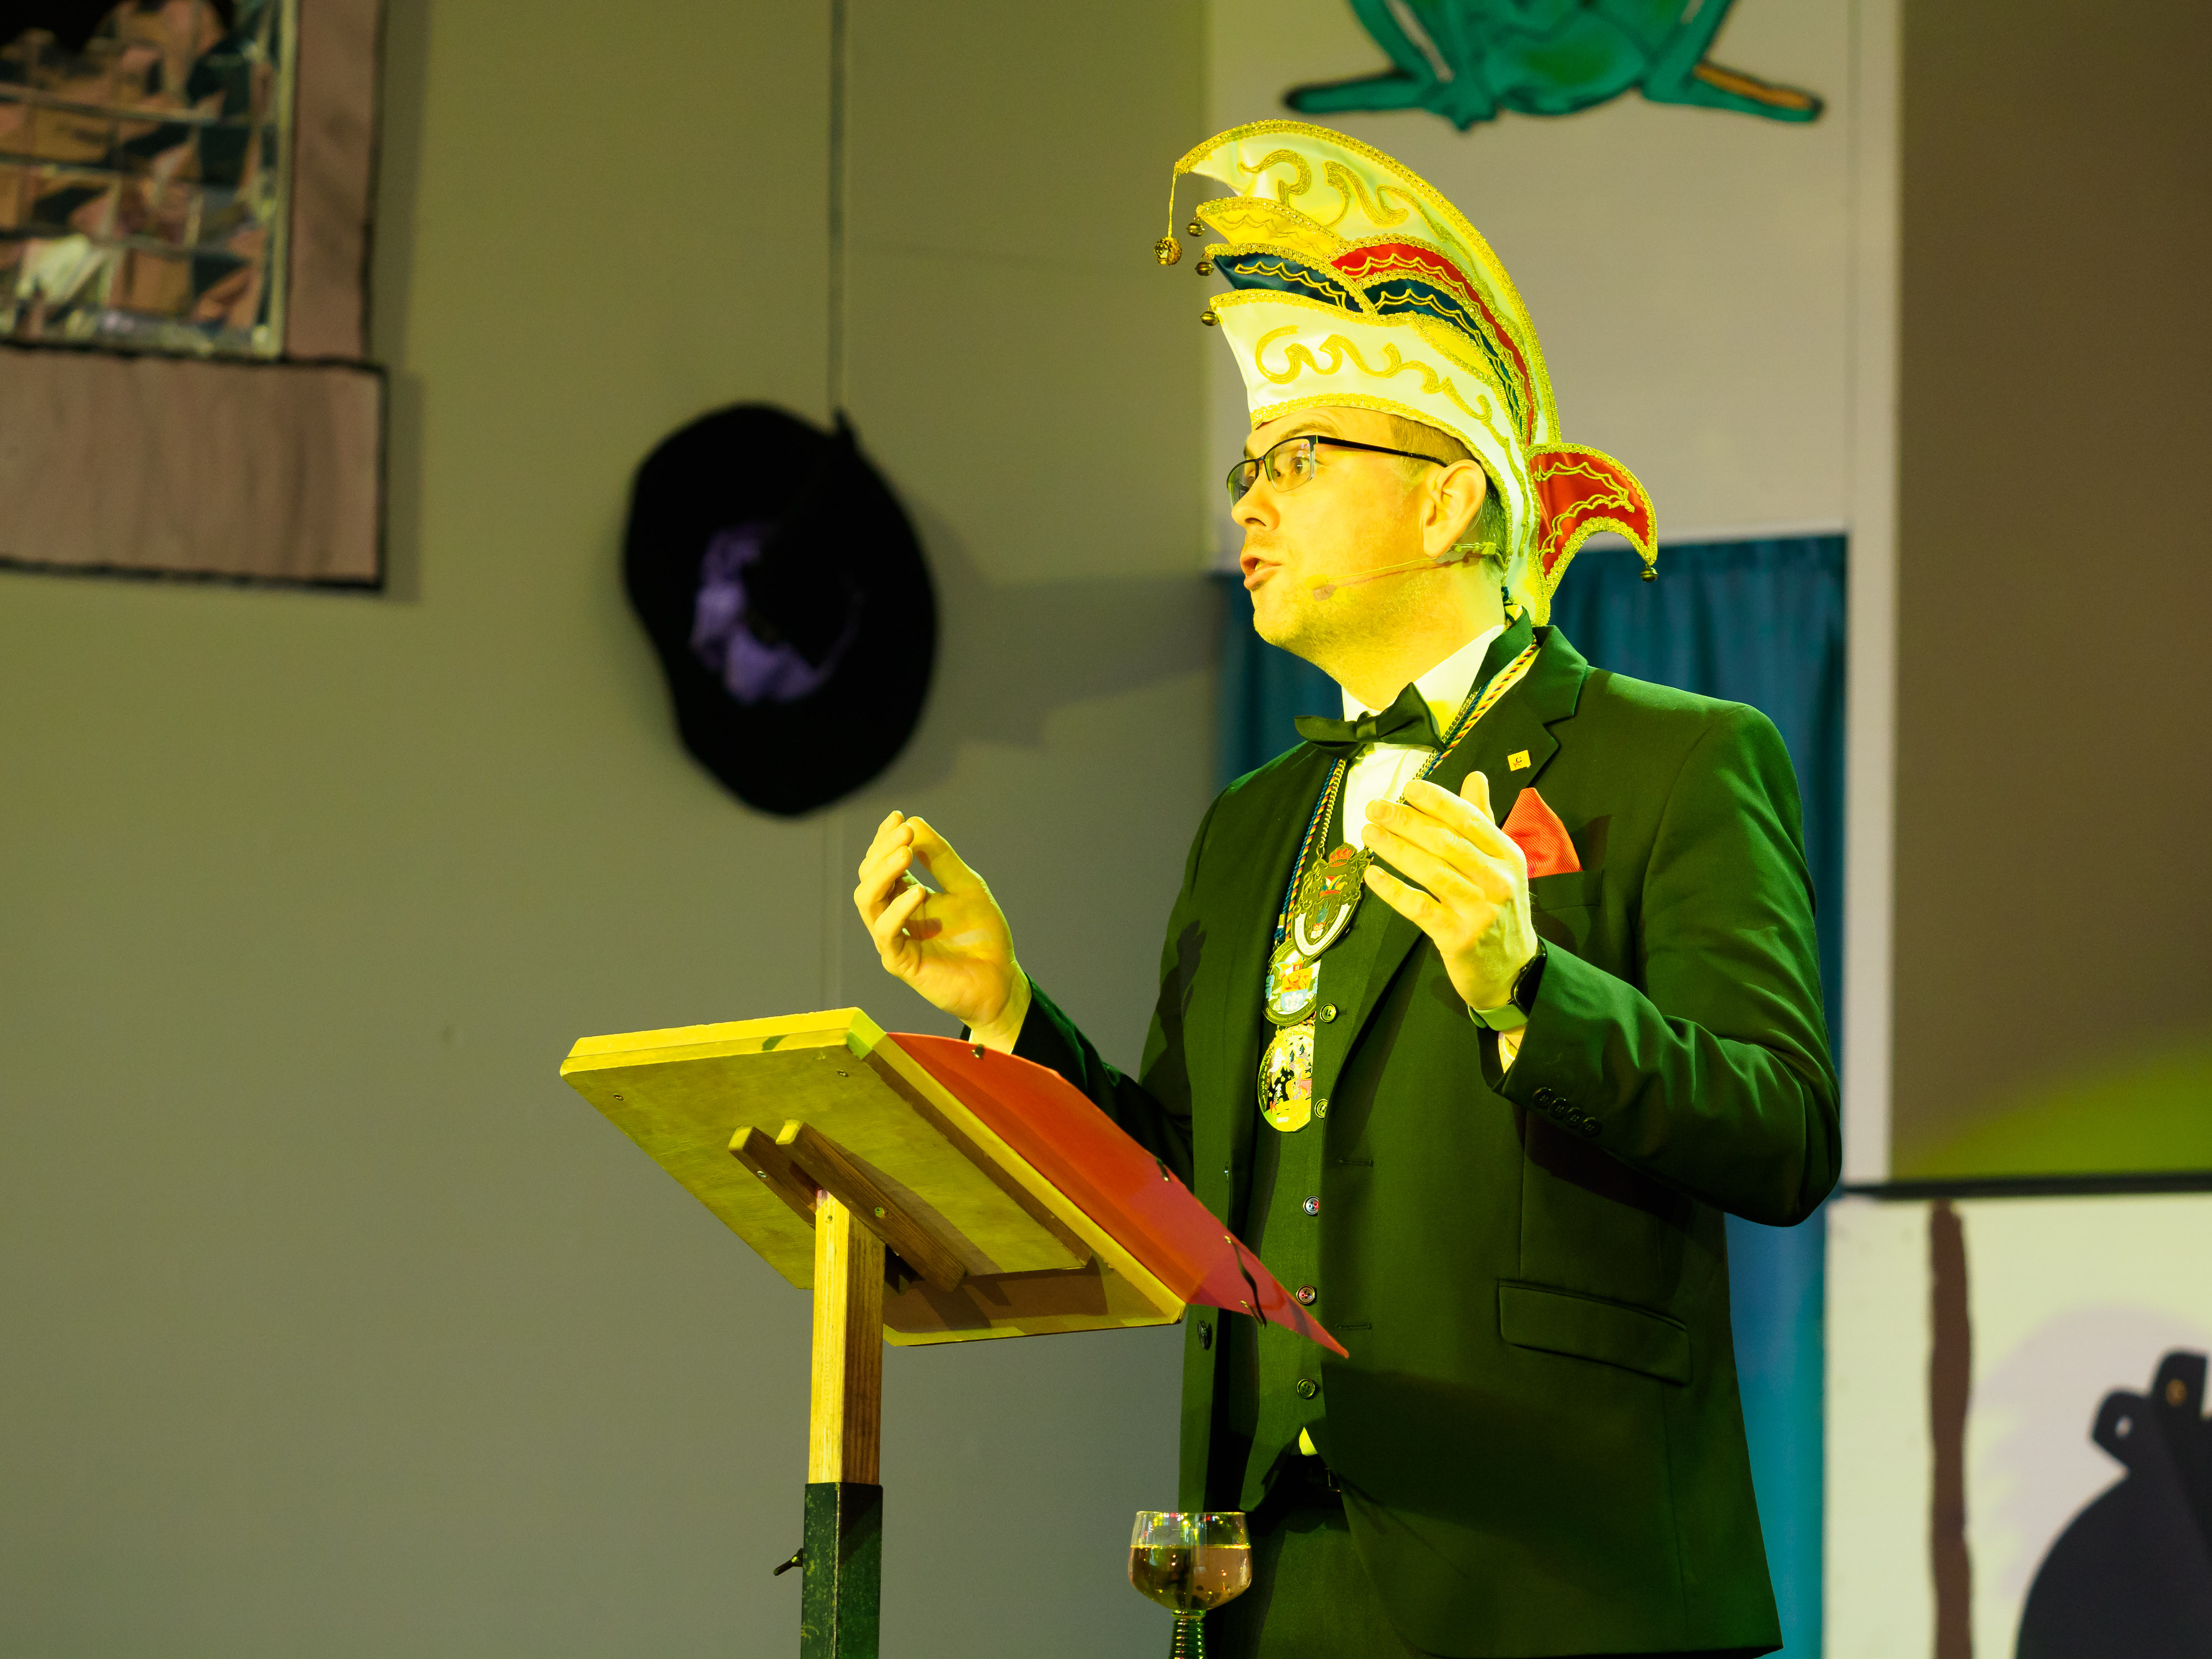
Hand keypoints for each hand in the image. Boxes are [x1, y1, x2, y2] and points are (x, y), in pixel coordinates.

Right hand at [853, 811, 1028, 1049]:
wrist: (1001, 981)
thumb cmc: (983, 936)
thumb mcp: (967, 887)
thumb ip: (941, 859)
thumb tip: (914, 822)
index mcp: (906, 896)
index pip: (882, 862)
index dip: (885, 839)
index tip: (899, 817)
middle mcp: (894, 915)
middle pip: (868, 877)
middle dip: (882, 850)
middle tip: (905, 832)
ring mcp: (894, 940)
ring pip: (867, 901)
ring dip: (883, 873)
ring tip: (904, 853)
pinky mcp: (900, 963)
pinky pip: (886, 933)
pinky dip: (898, 910)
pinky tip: (918, 892)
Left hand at [1358, 772, 1537, 1013]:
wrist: (1513, 970)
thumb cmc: (1499, 910)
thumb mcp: (1500, 864)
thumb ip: (1483, 821)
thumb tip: (1475, 777)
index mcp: (1508, 855)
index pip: (1469, 820)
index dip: (1438, 801)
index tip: (1408, 788)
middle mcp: (1498, 880)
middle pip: (1447, 842)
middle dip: (1407, 822)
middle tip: (1375, 808)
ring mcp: (1480, 911)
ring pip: (1433, 872)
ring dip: (1396, 850)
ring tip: (1369, 833)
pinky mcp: (1459, 938)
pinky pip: (1421, 908)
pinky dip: (1394, 891)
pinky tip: (1372, 876)